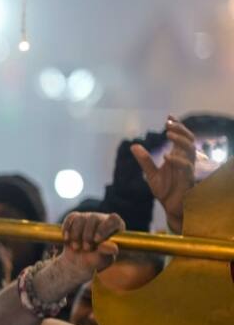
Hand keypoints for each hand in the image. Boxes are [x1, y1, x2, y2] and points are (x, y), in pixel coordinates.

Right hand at [57, 211, 123, 280]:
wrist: (78, 261)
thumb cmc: (95, 260)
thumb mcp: (103, 259)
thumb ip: (108, 252)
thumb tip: (114, 248)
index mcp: (115, 227)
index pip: (114, 219)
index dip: (104, 228)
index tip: (96, 240)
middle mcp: (102, 219)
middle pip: (94, 218)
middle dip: (87, 235)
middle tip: (86, 249)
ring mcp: (88, 217)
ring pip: (80, 219)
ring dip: (76, 235)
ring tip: (77, 247)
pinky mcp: (75, 218)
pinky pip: (70, 218)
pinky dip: (67, 229)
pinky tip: (67, 239)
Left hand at [131, 117, 196, 232]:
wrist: (171, 208)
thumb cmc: (165, 190)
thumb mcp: (151, 174)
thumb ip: (144, 160)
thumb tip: (133, 146)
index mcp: (177, 157)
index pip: (181, 138)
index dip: (177, 126)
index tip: (169, 116)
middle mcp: (185, 160)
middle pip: (189, 139)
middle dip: (180, 130)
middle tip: (168, 124)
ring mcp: (187, 169)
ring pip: (191, 150)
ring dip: (180, 140)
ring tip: (167, 134)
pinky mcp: (188, 179)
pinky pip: (186, 166)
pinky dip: (177, 159)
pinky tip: (166, 156)